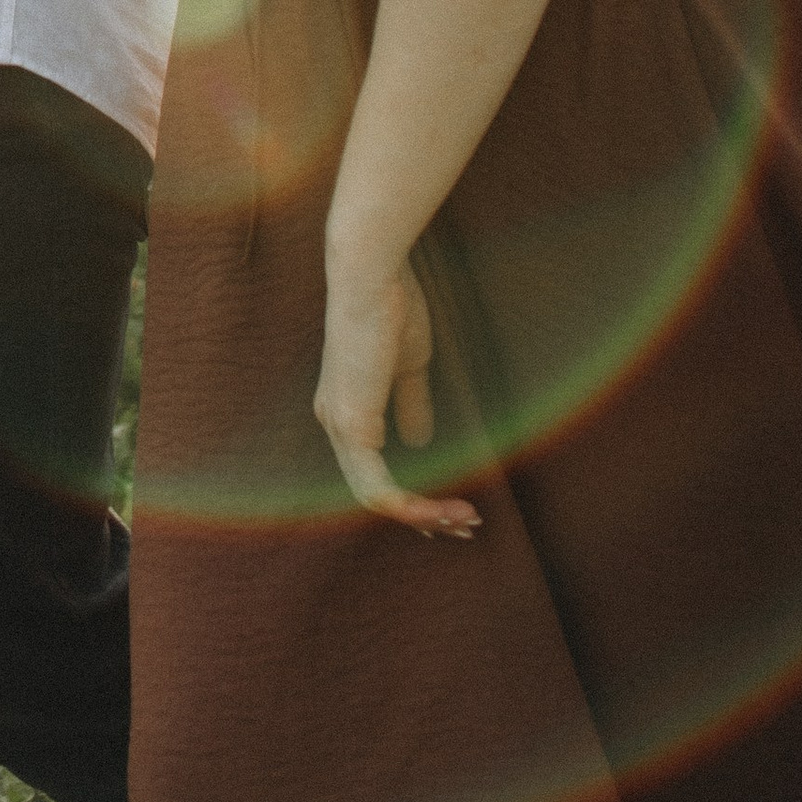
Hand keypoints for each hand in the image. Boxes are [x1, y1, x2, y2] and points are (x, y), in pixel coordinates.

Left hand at [313, 255, 482, 538]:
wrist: (372, 276)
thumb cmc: (391, 307)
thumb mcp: (407, 365)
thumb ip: (409, 403)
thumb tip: (417, 441)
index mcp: (346, 408)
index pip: (373, 469)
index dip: (412, 496)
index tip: (453, 508)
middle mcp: (335, 422)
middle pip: (373, 492)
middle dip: (422, 516)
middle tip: (466, 524)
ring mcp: (339, 426)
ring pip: (376, 497)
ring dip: (424, 516)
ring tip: (466, 519)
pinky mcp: (351, 425)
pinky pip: (376, 487)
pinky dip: (411, 507)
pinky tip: (442, 511)